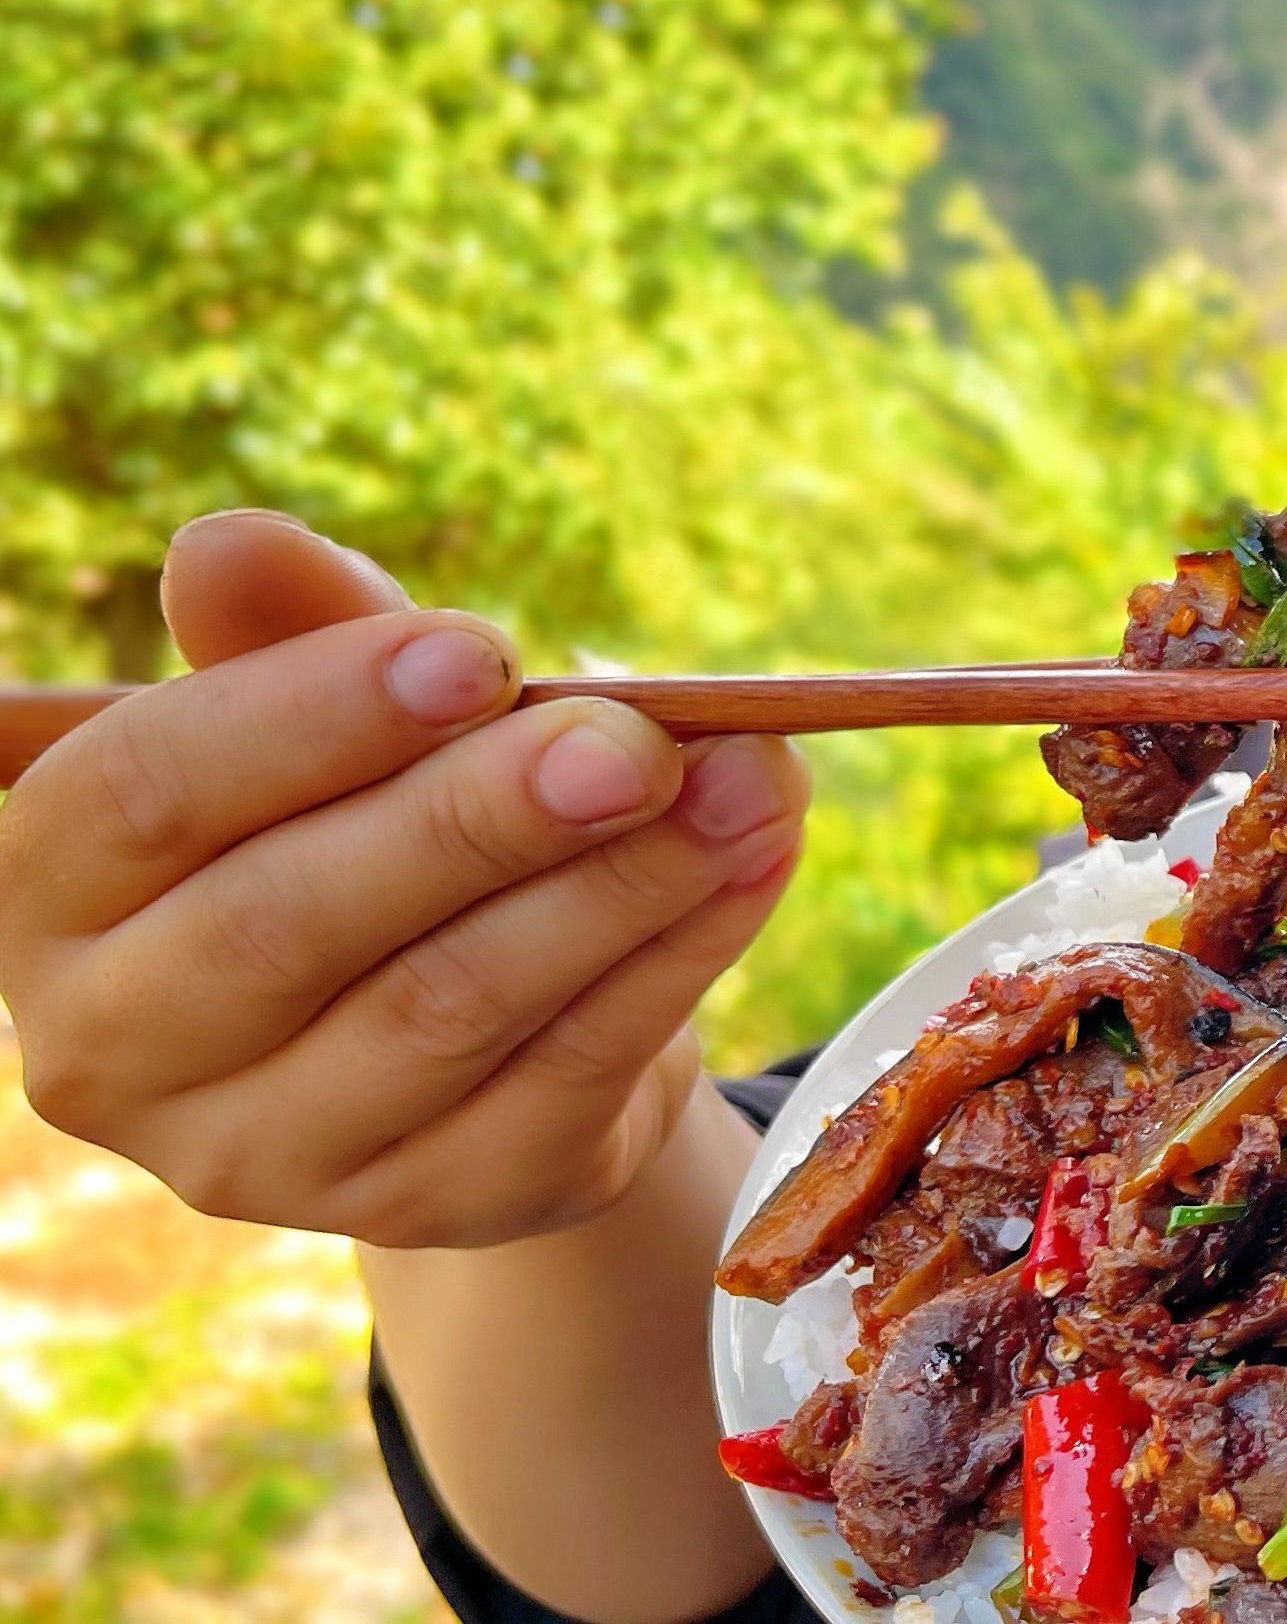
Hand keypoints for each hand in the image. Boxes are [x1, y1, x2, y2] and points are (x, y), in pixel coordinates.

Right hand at [0, 512, 809, 1247]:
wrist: (478, 1018)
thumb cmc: (367, 819)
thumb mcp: (328, 715)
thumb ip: (291, 630)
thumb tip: (231, 542)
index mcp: (55, 897)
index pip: (142, 795)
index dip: (314, 713)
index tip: (483, 647)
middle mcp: (119, 1050)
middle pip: (293, 921)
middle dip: (485, 814)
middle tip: (639, 738)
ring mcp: (269, 1156)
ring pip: (449, 1007)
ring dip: (620, 883)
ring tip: (748, 780)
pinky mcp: (431, 1205)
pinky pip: (569, 1074)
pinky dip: (681, 956)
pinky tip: (756, 861)